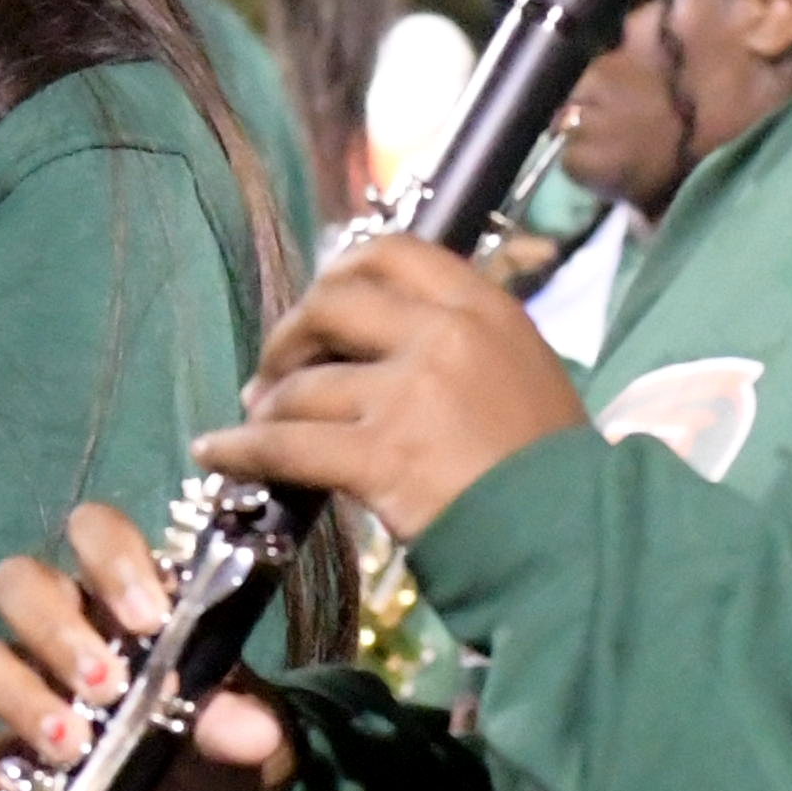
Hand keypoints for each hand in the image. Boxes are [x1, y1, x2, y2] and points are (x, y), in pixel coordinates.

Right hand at [0, 500, 295, 790]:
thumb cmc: (227, 757)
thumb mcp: (249, 742)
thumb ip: (242, 724)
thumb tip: (249, 733)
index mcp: (129, 600)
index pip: (97, 534)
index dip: (112, 561)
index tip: (149, 619)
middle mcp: (68, 632)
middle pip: (20, 584)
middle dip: (55, 629)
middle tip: (105, 686)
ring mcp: (30, 694)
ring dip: (19, 696)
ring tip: (70, 746)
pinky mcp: (7, 760)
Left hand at [195, 238, 587, 545]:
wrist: (574, 537)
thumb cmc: (553, 469)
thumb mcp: (524, 373)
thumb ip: (461, 344)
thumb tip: (382, 344)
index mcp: (483, 307)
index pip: (391, 253)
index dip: (339, 273)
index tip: (319, 304)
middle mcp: (443, 336)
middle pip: (330, 305)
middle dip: (289, 336)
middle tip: (275, 371)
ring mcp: (409, 394)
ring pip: (302, 384)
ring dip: (267, 404)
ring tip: (258, 422)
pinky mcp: (380, 455)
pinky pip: (285, 445)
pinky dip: (239, 449)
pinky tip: (217, 453)